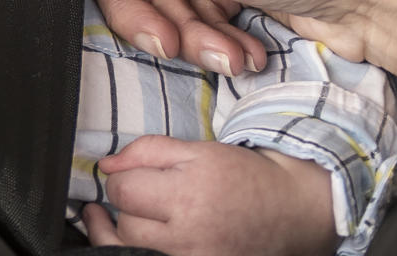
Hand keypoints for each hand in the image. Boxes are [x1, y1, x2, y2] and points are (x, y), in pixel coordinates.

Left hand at [83, 136, 336, 255]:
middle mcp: (190, 237)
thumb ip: (147, 152)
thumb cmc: (243, 176)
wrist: (291, 211)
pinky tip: (141, 240)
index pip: (124, 191)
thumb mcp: (196, 150)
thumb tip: (106, 165)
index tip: (126, 175)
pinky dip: (145, 251)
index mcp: (187, 195)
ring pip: (134, 253)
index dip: (119, 178)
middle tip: (132, 197)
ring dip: (126, 234)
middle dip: (123, 208)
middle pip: (127, 227)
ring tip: (115, 220)